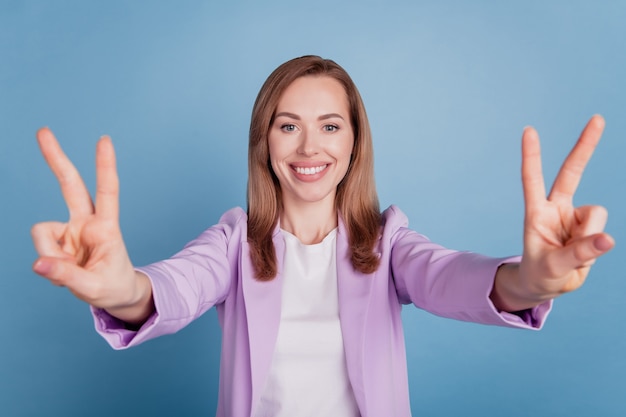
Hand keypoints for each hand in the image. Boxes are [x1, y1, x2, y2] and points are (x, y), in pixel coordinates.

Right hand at [31, 128, 152, 322]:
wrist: (116, 294)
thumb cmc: (113, 286)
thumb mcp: (94, 288)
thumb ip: (67, 276)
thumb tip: (38, 263)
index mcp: (106, 227)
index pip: (107, 191)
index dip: (104, 166)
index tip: (104, 139)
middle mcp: (87, 222)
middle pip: (70, 185)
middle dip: (56, 158)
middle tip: (42, 130)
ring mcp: (71, 230)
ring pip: (42, 231)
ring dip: (48, 254)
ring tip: (68, 273)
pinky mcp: (58, 240)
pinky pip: (40, 248)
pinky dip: (47, 263)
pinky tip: (62, 271)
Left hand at [492, 115, 614, 311]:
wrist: (547, 284)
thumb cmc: (541, 273)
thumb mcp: (553, 268)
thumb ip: (578, 254)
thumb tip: (607, 239)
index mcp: (536, 213)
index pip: (532, 179)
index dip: (532, 156)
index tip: (529, 130)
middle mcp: (556, 208)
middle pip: (572, 172)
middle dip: (586, 145)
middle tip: (598, 118)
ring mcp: (575, 215)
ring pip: (596, 215)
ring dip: (589, 238)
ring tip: (573, 255)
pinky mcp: (590, 226)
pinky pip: (603, 231)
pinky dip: (596, 246)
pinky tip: (584, 254)